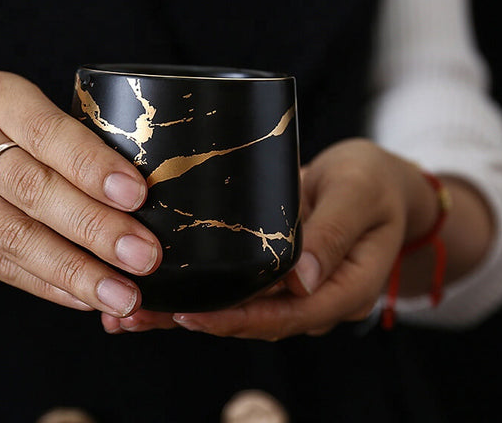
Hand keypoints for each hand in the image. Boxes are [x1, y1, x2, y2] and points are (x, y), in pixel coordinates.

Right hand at [0, 71, 161, 316]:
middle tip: (143, 254)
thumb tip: (139, 194)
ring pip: (16, 237)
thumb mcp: (20, 110)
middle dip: (94, 226)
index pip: (47, 132)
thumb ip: (67, 141)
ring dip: (76, 270)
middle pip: (33, 189)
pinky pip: (0, 266)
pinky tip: (85, 297)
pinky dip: (49, 284)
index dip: (93, 165)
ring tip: (123, 293)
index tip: (137, 194)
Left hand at [102, 139, 438, 337]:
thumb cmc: (373, 184)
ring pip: (234, 305)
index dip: (239, 319)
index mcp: (341, 289)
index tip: (192, 315)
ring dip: (182, 309)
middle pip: (249, 318)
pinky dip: (195, 286)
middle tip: (135, 314)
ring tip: (127, 309)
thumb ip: (335, 233)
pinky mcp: (269, 265)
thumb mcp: (360, 197)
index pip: (287, 316)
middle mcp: (309, 296)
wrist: (373, 181)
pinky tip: (155, 287)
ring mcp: (288, 284)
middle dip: (193, 320)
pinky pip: (232, 282)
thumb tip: (302, 280)